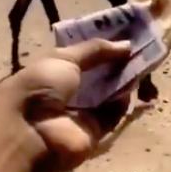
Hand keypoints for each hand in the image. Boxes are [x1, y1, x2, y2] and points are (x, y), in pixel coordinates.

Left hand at [0, 38, 132, 171]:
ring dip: (122, 82)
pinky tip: (133, 88)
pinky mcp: (93, 131)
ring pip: (107, 95)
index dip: (99, 47)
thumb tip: (127, 45)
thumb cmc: (38, 89)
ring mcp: (79, 114)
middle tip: (137, 50)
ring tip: (141, 65)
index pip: (79, 57)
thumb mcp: (63, 58)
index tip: (123, 36)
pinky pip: (112, 114)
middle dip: (115, 64)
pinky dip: (122, 102)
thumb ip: (95, 50)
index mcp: (50, 73)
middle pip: (96, 76)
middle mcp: (65, 93)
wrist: (29, 134)